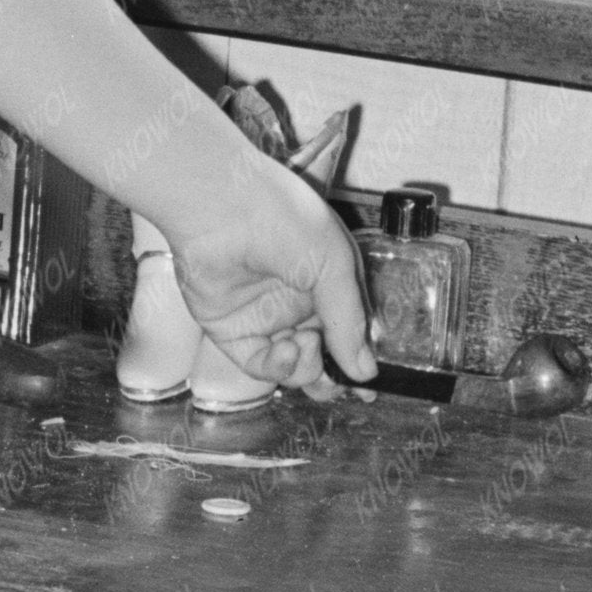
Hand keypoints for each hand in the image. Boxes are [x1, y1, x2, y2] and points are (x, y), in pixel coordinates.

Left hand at [157, 135, 376, 392]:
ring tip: (307, 346)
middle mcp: (296, 302)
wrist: (221, 206)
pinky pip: (260, 364)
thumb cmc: (283, 219)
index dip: (359, 357)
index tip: (370, 386)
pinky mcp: (232, 330)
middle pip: (321, 355)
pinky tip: (285, 349)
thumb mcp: (334, 266)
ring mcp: (264, 317)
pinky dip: (277, 367)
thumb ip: (350, 321)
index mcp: (327, 281)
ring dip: (307, 368)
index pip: (348, 329)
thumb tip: (365, 371)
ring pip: (294, 367)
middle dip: (333, 376)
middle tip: (341, 386)